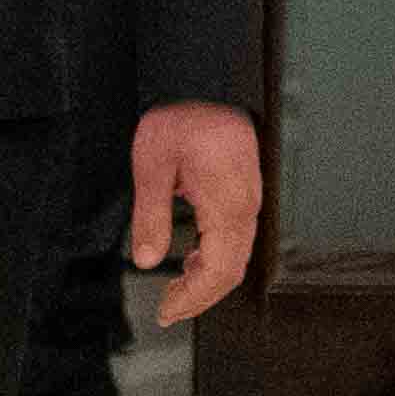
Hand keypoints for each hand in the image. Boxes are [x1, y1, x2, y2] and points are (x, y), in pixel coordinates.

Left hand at [123, 101, 264, 328]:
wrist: (210, 83)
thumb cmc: (184, 115)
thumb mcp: (152, 163)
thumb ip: (151, 215)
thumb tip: (145, 259)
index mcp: (227, 204)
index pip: (219, 271)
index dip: (194, 300)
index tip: (167, 312)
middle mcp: (246, 207)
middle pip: (231, 272)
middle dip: (199, 298)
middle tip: (167, 310)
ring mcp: (249, 201)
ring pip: (236, 259)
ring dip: (207, 281)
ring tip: (174, 292)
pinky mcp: (244, 195)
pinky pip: (236, 240)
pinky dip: (215, 260)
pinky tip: (191, 263)